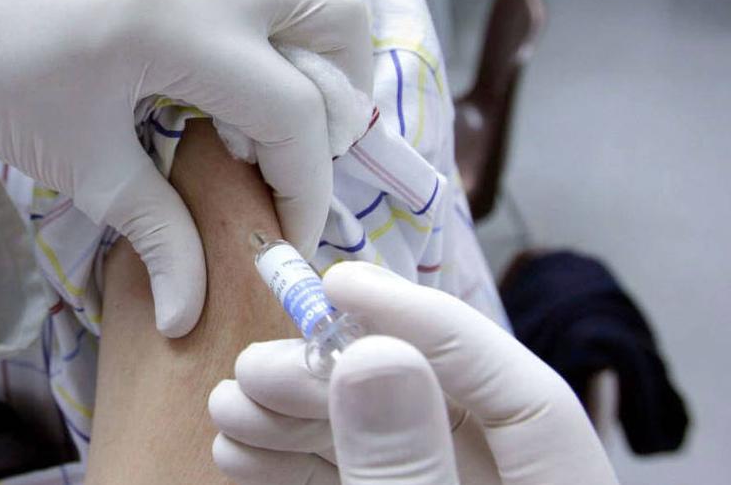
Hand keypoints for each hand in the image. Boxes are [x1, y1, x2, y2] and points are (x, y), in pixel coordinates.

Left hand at [0, 0, 370, 336]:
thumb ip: (156, 233)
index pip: (295, 114)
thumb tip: (191, 318)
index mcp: (181, 31)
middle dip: (341, 100)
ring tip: (296, 84)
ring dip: (326, 26)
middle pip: (336, 21)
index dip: (308, 187)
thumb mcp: (78, 163)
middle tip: (303, 155)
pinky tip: (265, 8)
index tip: (291, 235)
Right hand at [210, 262, 619, 483]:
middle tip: (254, 367)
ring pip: (384, 443)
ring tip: (228, 410)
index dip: (433, 324)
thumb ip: (407, 466)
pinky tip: (243, 454)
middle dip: (333, 379)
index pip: (522, 389)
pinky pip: (357, 480)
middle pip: (436, 409)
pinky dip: (298, 465)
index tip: (343, 284)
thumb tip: (374, 355)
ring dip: (298, 420)